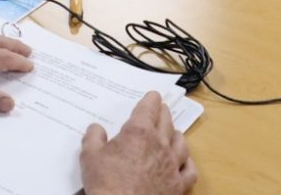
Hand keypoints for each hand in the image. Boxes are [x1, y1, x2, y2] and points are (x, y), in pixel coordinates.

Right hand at [81, 92, 196, 194]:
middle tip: (161, 109)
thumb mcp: (89, 155)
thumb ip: (93, 137)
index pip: (150, 107)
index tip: (153, 95)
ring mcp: (172, 165)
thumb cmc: (106, 183)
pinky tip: (185, 161)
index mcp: (139, 132)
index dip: (152, 98)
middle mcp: (160, 144)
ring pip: (182, 142)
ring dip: (176, 134)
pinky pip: (190, 170)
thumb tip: (96, 129)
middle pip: (167, 121)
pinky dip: (188, 162)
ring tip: (173, 132)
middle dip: (164, 112)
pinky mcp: (179, 185)